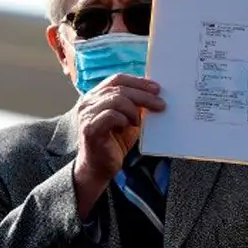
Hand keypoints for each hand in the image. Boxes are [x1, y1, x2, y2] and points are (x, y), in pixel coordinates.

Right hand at [73, 74, 164, 217]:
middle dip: (143, 95)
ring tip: (139, 122)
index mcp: (96, 96)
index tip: (156, 88)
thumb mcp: (128, 120)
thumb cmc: (113, 143)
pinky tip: (128, 127)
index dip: (138, 81)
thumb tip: (154, 94)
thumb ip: (135, 106)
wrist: (99, 168)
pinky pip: (111, 115)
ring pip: (116, 99)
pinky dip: (124, 119)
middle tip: (160, 104)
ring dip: (133, 109)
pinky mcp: (90, 128)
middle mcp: (88, 102)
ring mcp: (87, 114)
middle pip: (119, 88)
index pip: (117, 79)